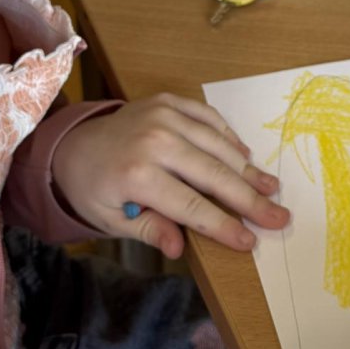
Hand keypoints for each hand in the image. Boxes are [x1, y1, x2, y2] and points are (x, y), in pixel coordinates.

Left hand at [49, 93, 288, 259]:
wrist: (71, 145)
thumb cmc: (93, 188)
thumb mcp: (111, 219)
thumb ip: (148, 229)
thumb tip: (179, 247)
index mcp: (137, 173)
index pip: (191, 206)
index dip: (223, 226)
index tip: (250, 242)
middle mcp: (154, 139)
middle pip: (212, 174)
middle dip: (249, 198)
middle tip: (279, 216)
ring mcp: (163, 115)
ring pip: (216, 144)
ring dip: (246, 168)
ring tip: (271, 187)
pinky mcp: (167, 101)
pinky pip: (208, 117)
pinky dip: (228, 137)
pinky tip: (244, 156)